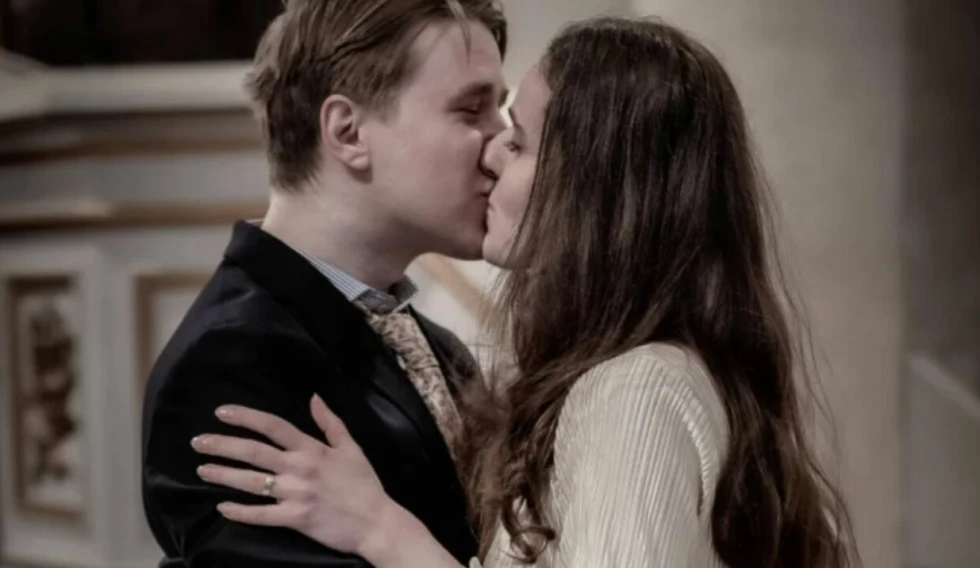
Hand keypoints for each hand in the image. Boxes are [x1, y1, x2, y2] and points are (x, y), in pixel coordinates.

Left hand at [191, 395, 393, 556]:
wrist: (376, 521)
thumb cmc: (364, 484)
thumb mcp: (351, 447)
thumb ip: (330, 422)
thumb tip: (314, 397)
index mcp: (312, 449)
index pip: (273, 426)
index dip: (245, 417)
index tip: (221, 412)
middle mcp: (299, 468)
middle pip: (254, 452)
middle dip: (223, 445)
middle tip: (198, 442)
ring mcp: (296, 494)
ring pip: (251, 482)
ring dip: (224, 475)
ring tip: (202, 470)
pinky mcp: (295, 518)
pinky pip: (261, 515)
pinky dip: (240, 512)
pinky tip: (222, 507)